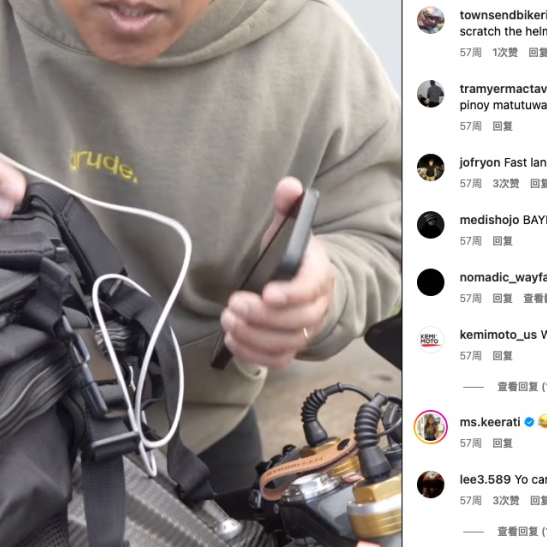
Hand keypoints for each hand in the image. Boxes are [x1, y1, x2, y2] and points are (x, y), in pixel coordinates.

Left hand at [220, 177, 335, 367]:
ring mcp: (305, 329)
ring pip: (287, 343)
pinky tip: (234, 339)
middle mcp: (317, 306)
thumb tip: (288, 186)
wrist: (307, 284)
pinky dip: (255, 355)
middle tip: (233, 305)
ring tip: (228, 320)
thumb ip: (288, 206)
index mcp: (318, 274)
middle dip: (262, 316)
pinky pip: (279, 360)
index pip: (312, 287)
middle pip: (297, 320)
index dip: (291, 293)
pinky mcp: (291, 346)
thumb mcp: (289, 228)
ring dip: (255, 336)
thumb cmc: (293, 257)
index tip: (266, 292)